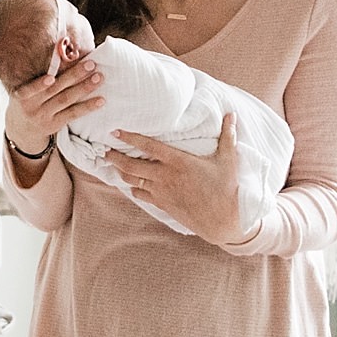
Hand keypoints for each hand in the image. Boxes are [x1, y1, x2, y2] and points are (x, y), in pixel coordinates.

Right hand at [5, 56, 104, 156]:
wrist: (23, 129)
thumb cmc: (28, 100)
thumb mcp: (25, 90)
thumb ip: (37, 74)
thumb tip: (61, 50)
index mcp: (22, 95)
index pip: (31, 88)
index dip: (40, 84)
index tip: (51, 77)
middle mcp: (32, 106)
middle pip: (55, 89)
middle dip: (74, 75)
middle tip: (91, 64)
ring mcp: (44, 116)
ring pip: (66, 100)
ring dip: (84, 88)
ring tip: (99, 77)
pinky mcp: (56, 124)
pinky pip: (74, 114)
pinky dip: (88, 106)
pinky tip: (101, 100)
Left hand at [107, 113, 260, 245]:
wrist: (221, 221)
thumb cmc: (225, 189)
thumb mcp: (228, 161)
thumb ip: (227, 136)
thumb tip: (231, 114)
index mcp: (178, 161)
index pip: (148, 146)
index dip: (130, 138)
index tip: (115, 132)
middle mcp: (165, 176)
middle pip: (131, 165)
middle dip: (114, 157)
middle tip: (105, 150)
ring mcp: (161, 192)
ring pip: (132, 180)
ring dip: (121, 172)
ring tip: (114, 164)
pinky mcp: (162, 205)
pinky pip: (140, 195)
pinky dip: (132, 187)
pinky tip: (131, 183)